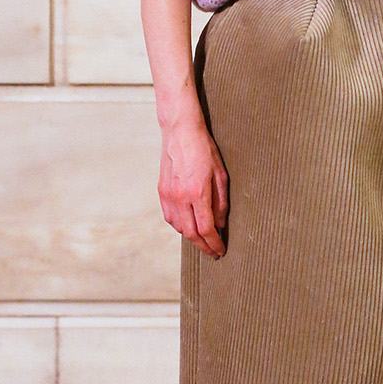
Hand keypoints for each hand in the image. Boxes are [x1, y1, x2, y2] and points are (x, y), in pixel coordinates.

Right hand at [159, 108, 228, 256]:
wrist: (181, 131)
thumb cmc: (204, 150)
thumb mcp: (221, 175)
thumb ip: (221, 202)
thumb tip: (220, 224)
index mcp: (198, 193)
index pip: (206, 229)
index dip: (214, 244)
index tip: (221, 251)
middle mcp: (180, 197)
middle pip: (191, 234)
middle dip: (204, 247)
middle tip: (213, 252)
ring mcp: (168, 194)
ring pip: (179, 227)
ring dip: (192, 237)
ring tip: (203, 239)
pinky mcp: (162, 190)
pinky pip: (169, 217)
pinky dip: (180, 226)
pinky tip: (188, 225)